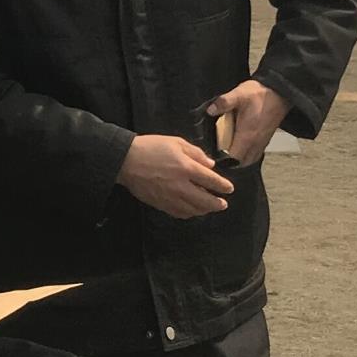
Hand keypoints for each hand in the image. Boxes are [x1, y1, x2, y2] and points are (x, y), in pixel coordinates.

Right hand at [118, 133, 234, 217]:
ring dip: (204, 210)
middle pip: (205, 200)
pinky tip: (192, 211)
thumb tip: (210, 165)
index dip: (222, 186)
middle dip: (217, 203)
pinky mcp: (160, 204)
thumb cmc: (152, 147)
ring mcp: (170, 197)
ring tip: (209, 208)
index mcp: (186, 168)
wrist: (127, 161)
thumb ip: (196, 153)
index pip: (211, 180)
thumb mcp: (176, 142)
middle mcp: (181, 186)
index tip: (229, 189)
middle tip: (223, 204)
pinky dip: (189, 213)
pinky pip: (179, 213)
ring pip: (193, 210)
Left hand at [206, 79, 289, 165]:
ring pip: (248, 161)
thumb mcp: (239, 94)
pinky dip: (246, 155)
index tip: (214, 151)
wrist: (280, 92)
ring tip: (229, 147)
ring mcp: (262, 143)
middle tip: (220, 149)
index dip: (222, 159)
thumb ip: (224, 103)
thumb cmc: (260, 94)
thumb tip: (210, 110)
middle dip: (228, 161)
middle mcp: (255, 143)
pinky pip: (254, 155)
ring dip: (238, 159)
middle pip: (240, 164)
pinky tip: (240, 144)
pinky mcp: (266, 140)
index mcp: (247, 135)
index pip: (233, 159)